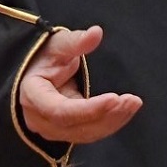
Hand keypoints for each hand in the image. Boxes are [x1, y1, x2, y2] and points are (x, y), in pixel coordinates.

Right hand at [19, 25, 141, 143]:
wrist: (37, 71)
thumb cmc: (44, 56)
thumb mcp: (57, 44)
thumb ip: (75, 42)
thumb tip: (96, 33)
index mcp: (32, 96)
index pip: (60, 111)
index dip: (89, 109)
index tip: (114, 98)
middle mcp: (39, 120)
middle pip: (76, 126)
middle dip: (107, 115)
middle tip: (132, 100)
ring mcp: (52, 130)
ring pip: (86, 134)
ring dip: (113, 121)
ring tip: (133, 103)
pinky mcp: (67, 132)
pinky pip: (90, 133)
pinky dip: (110, 123)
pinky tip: (126, 110)